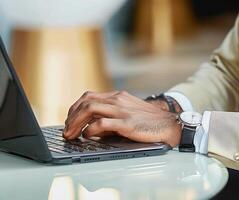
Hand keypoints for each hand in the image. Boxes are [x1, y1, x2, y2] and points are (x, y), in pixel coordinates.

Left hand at [63, 91, 181, 146]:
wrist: (169, 124)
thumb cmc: (148, 121)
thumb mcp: (128, 112)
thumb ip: (110, 116)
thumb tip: (91, 128)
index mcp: (117, 96)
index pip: (89, 96)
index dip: (75, 108)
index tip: (69, 119)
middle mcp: (118, 100)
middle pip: (86, 101)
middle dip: (71, 116)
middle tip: (66, 129)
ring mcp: (122, 110)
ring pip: (90, 109)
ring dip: (75, 122)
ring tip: (70, 134)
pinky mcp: (127, 123)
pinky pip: (102, 123)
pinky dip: (90, 129)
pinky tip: (87, 136)